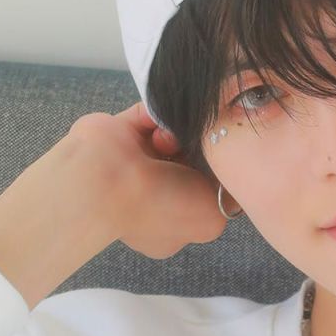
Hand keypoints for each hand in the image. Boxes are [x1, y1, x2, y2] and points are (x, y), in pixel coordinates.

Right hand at [65, 102, 229, 261]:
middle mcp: (153, 193)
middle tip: (202, 144)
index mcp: (172, 221)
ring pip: (171, 136)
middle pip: (190, 160)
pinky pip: (149, 115)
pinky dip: (158, 115)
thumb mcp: (209, 219)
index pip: (203, 193)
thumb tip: (226, 177)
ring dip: (178, 133)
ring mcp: (135, 163)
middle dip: (198, 150)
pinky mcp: (121, 133)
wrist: (107, 179)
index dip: (215, 176)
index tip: (223, 162)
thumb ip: (228, 199)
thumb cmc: (159, 206)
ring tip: (170, 139)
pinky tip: (158, 125)